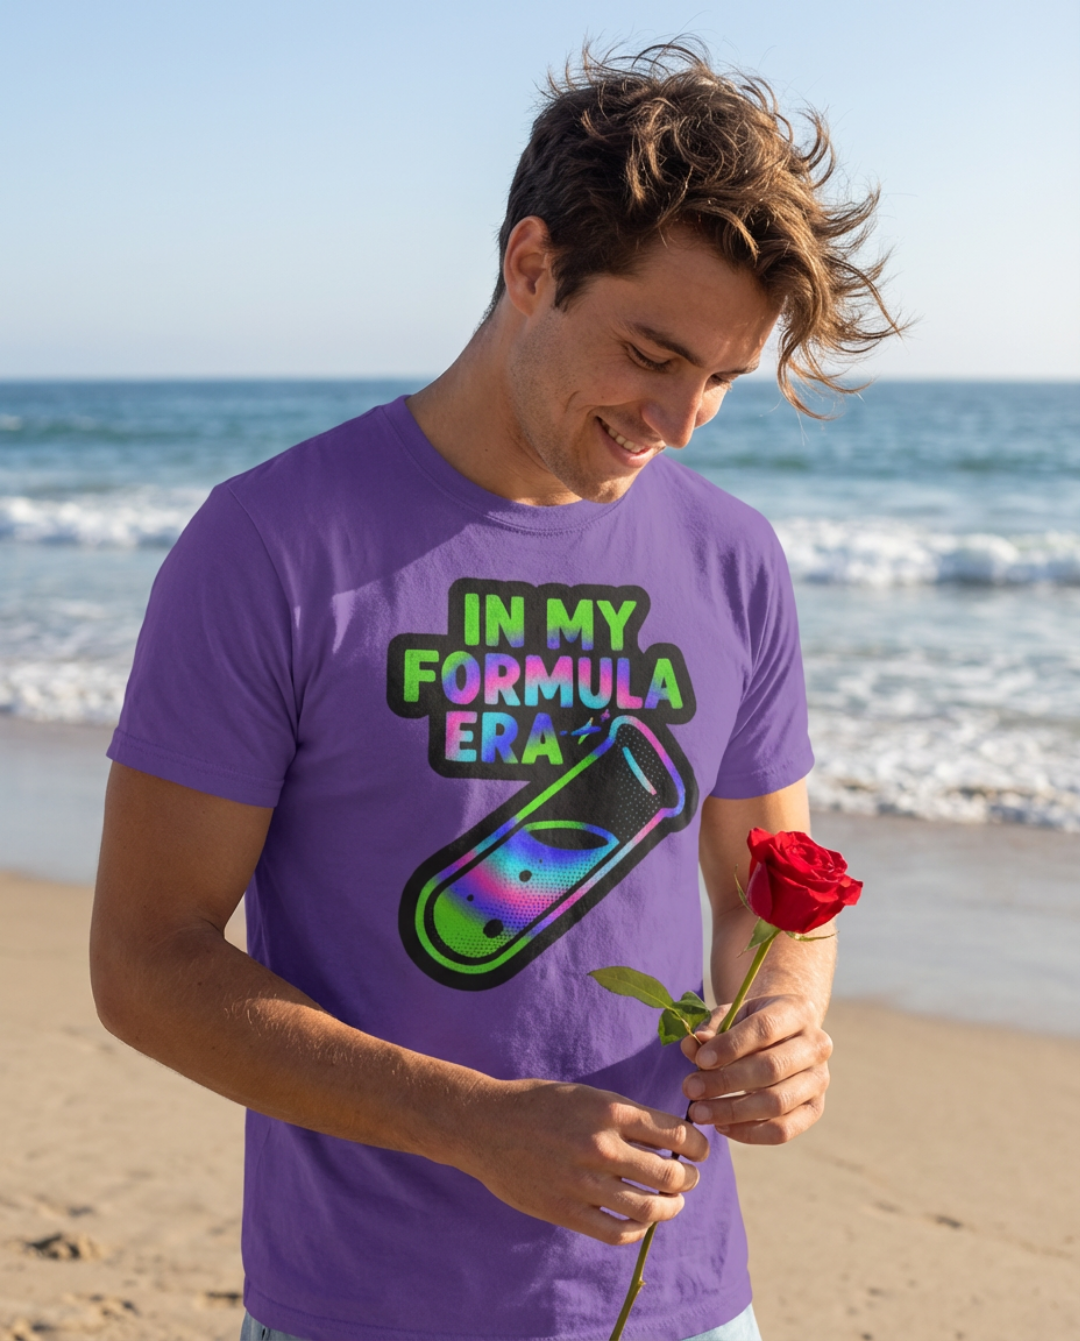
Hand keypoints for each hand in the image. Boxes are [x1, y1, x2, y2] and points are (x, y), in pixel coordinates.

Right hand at [456, 1078, 708, 1244]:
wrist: (484, 1125)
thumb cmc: (539, 1104)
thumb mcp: (587, 1095)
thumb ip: (625, 1116)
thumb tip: (669, 1137)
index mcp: (611, 1110)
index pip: (676, 1134)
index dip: (697, 1146)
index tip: (699, 1151)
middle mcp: (602, 1146)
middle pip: (669, 1174)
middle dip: (687, 1178)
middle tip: (687, 1178)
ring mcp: (583, 1182)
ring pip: (649, 1208)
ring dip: (669, 1208)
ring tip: (671, 1203)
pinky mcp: (566, 1211)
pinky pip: (616, 1232)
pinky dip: (637, 1229)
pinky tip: (639, 1220)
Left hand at [678, 994, 831, 1143]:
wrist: (784, 1036)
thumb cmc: (751, 1024)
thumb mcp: (732, 1014)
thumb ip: (712, 1028)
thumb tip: (694, 1045)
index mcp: (797, 1011)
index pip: (765, 1028)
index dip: (731, 1046)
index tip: (699, 1060)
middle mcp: (816, 1045)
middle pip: (771, 1068)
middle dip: (725, 1081)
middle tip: (690, 1089)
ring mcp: (819, 1079)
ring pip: (777, 1102)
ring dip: (732, 1111)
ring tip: (698, 1112)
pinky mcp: (815, 1109)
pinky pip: (783, 1130)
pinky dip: (749, 1133)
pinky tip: (721, 1126)